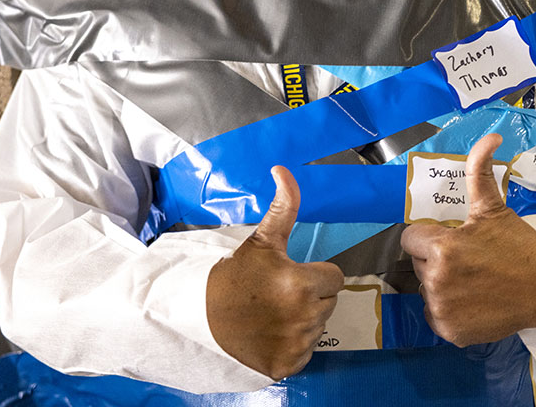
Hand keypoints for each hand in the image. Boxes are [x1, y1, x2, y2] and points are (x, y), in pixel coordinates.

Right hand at [206, 166, 343, 378]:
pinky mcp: (288, 364)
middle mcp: (304, 316)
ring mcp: (297, 344)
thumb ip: (283, 206)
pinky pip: (306, 351)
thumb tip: (283, 171)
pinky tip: (271, 333)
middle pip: (329, 302)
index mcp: (301, 283)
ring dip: (303, 319)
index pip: (335, 277)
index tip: (290, 275)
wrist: (200, 319)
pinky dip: (293, 344)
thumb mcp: (260, 240)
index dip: (314, 274)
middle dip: (310, 295)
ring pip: (319, 326)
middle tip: (279, 293)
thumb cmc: (233, 277)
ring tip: (273, 312)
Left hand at [400, 133, 535, 345]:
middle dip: (437, 259)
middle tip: (469, 259)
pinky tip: (473, 301)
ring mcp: (441, 309)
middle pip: (419, 264)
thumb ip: (480, 171)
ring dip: (442, 284)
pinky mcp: (449, 332)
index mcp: (441, 249)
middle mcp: (435, 281)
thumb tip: (490, 136)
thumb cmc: (520, 248)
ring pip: (426, 289)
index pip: (411, 239)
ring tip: (473, 280)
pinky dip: (450, 310)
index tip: (452, 240)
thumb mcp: (494, 208)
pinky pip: (436, 315)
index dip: (430, 236)